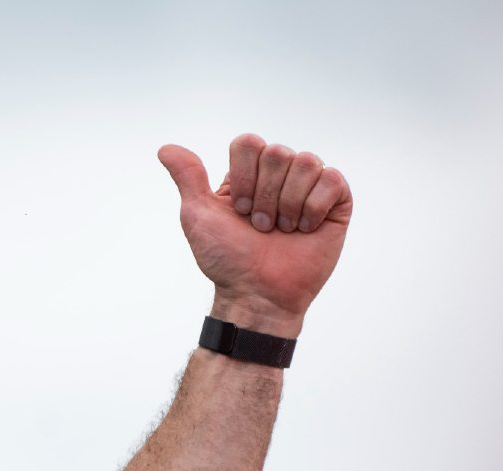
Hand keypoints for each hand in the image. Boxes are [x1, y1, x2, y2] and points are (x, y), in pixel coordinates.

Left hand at [159, 135, 351, 333]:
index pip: (249, 143)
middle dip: (265, 196)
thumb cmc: (227, 259)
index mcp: (249, 174)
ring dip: (288, 204)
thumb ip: (187, 177)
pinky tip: (305, 229)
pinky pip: (332, 179)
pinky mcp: (336, 202)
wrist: (258, 294)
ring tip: (282, 230)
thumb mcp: (198, 215)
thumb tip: (166, 148)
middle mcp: (280, 175)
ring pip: (306, 162)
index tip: (238, 210)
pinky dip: (313, 208)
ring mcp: (309, 187)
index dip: (243, 176)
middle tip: (261, 227)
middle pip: (277, 152)